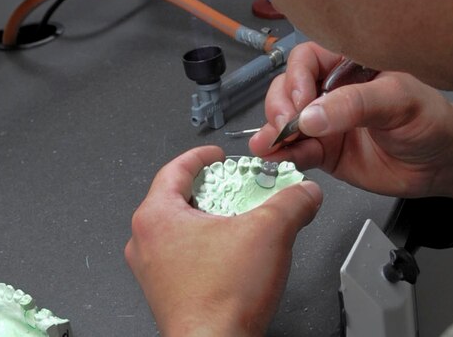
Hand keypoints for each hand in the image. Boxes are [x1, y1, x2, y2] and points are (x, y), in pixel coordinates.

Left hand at [125, 145, 322, 336]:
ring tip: (241, 219)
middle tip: (237, 185)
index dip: (201, 156)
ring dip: (211, 218)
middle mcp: (146, 242)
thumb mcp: (270, 231)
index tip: (217, 155)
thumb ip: (293, 202)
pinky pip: (185, 255)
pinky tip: (236, 252)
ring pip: (182, 228)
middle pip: (178, 198)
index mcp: (156, 217)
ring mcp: (154, 270)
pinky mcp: (167, 292)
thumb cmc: (221, 299)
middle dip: (213, 189)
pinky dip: (209, 245)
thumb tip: (306, 192)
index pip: (175, 169)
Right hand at [250, 43, 452, 200]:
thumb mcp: (398, 101)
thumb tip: (311, 116)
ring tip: (269, 145)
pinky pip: (297, 150)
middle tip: (288, 125)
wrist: (443, 162)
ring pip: (286, 120)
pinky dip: (284, 153)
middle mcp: (331, 90)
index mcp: (349, 64)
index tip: (302, 101)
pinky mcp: (325, 151)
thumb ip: (355, 104)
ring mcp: (326, 122)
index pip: (307, 59)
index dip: (297, 77)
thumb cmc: (430, 118)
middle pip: (288, 88)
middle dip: (281, 105)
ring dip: (274, 131)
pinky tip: (278, 156)